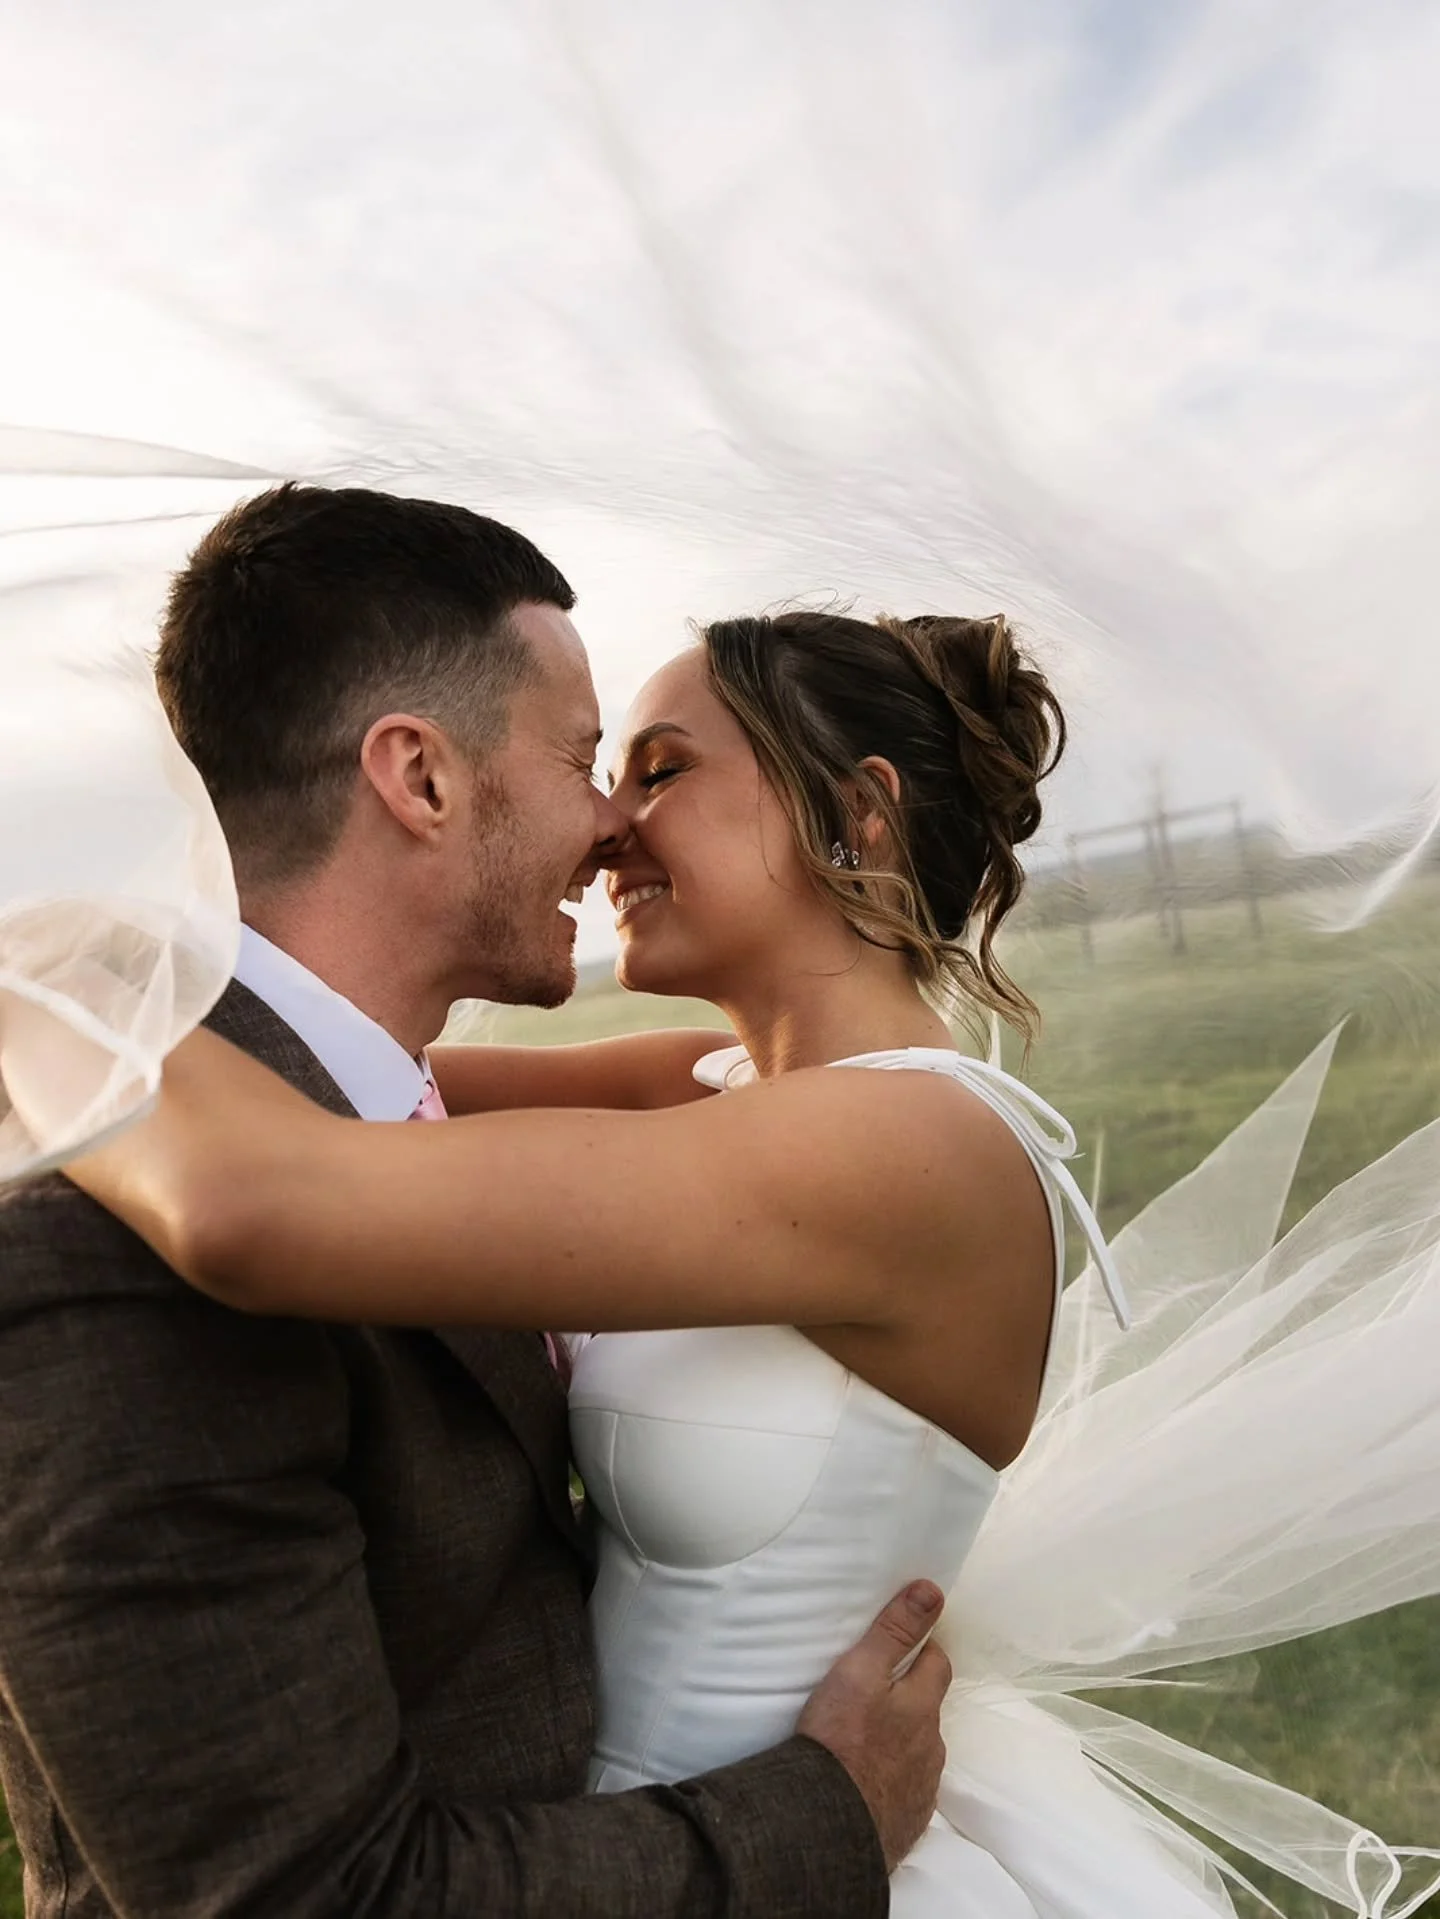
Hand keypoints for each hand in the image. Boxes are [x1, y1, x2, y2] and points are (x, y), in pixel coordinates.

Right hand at [796, 1580, 950, 1871]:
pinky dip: (892, 1784)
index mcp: (923, 1707)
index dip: (923, 1651)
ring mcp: (922, 1788)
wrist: (828, 1823)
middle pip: (929, 1712)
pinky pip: (906, 1793)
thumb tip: (932, 1590)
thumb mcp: (860, 1672)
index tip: (901, 1649)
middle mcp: (932, 1747)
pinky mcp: (907, 1822)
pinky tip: (869, 1786)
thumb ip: (894, 1630)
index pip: (938, 1664)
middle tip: (875, 1698)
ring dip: (901, 1744)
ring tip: (867, 1745)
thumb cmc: (841, 1738)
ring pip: (918, 1753)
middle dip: (910, 1701)